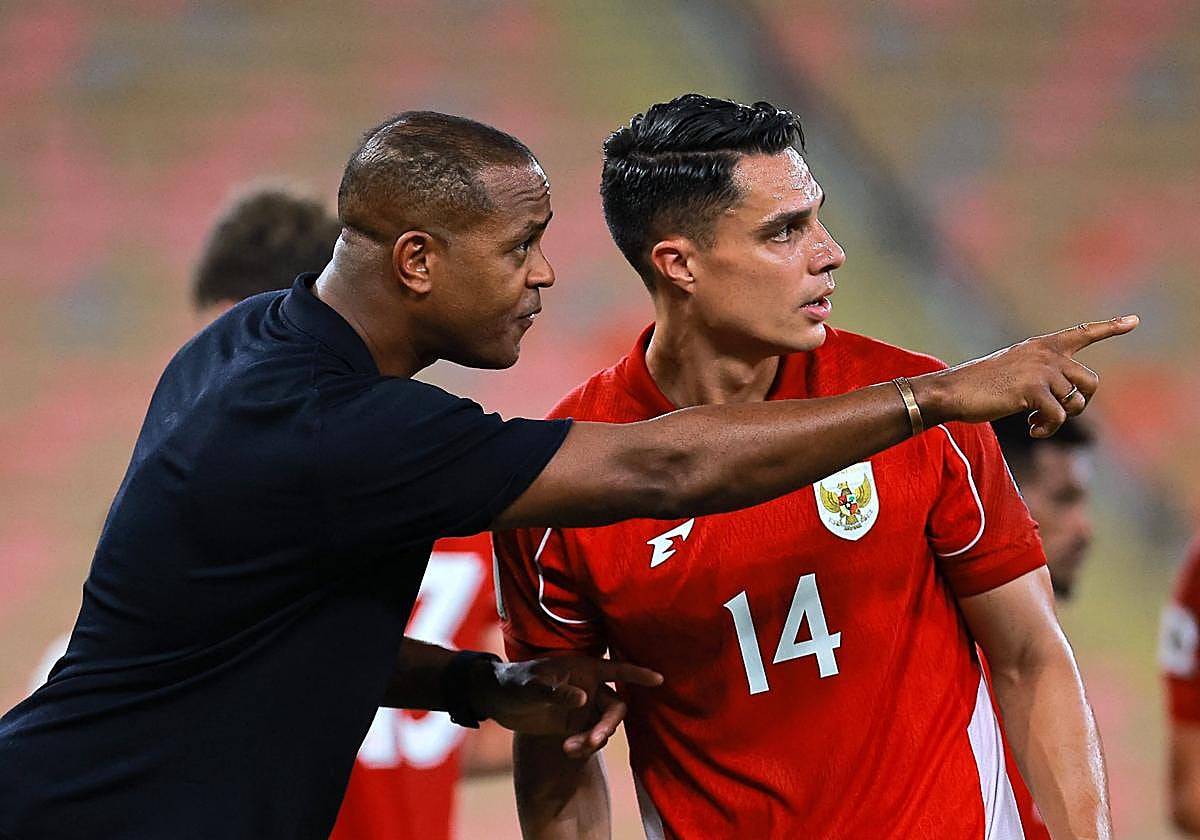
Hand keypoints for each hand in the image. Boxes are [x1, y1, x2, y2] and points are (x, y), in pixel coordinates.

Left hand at [471, 655, 662, 758]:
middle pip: (615, 706)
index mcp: (582, 667)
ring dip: (594, 739)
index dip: (638, 674)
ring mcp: (583, 707)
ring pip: (604, 725)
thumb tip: (583, 698)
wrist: (497, 700)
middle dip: (608, 725)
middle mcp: (588, 686)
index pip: (616, 668)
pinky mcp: (575, 725)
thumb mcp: (529, 686)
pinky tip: (568, 750)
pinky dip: (584, 747)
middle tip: (593, 741)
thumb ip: (554, 691)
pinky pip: (591, 738)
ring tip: (571, 749)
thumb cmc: (513, 682)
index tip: (659, 679)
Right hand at [912, 315, 1137, 436]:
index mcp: (1041, 345)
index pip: (1082, 333)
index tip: (1134, 321)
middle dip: (1080, 403)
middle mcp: (1046, 354)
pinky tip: (1031, 431)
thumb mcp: (1014, 371)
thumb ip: (1042, 375)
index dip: (1110, 327)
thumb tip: (1069, 398)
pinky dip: (1046, 429)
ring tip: (1035, 423)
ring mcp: (1041, 371)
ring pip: (1075, 403)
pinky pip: (1058, 418)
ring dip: (1058, 420)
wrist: (951, 391)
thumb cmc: (977, 386)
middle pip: (1091, 381)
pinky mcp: (1033, 390)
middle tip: (1055, 414)